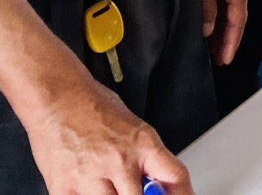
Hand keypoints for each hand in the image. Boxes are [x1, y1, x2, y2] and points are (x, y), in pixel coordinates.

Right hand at [26, 70, 193, 194]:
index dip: (182, 194)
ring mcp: (91, 177)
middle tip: (135, 189)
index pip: (174, 176)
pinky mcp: (64, 188)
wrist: (57, 98)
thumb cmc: (92, 107)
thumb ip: (146, 158)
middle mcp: (119, 162)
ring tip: (110, 186)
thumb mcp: (133, 128)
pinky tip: (90, 189)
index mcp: (142, 144)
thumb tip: (158, 183)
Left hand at [189, 0, 250, 65]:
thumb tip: (207, 31)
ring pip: (233, 12)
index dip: (230, 43)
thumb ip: (206, 7)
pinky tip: (213, 24)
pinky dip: (222, 17)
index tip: (224, 62)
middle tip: (220, 61)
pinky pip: (228, 3)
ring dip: (225, 30)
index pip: (237, 23)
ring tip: (215, 49)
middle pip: (238, 20)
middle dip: (229, 41)